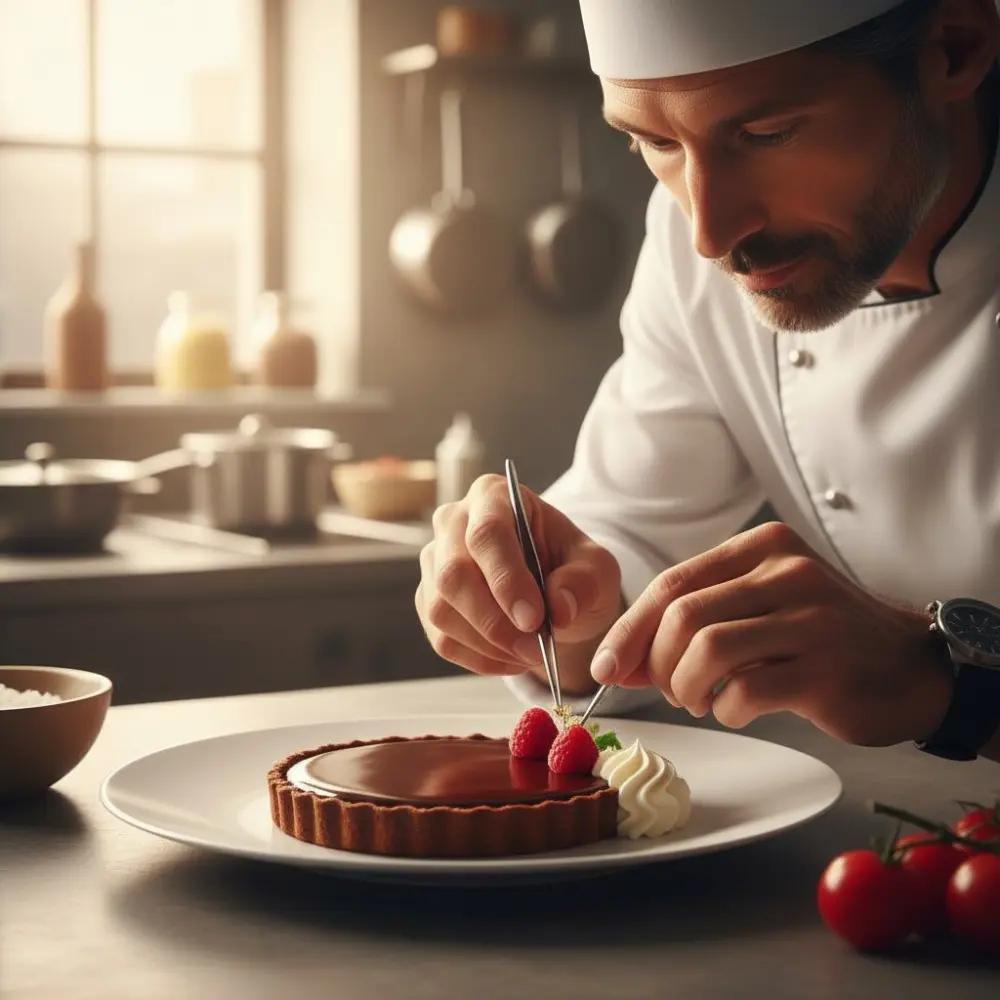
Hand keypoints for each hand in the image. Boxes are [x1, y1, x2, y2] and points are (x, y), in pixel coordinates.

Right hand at [415, 474, 623, 692]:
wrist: (555, 595)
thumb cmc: (572, 570)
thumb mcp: (596, 569)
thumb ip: (583, 582)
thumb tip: (559, 607)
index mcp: (493, 495)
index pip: (487, 534)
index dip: (506, 579)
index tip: (534, 619)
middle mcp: (452, 522)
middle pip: (453, 573)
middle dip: (494, 621)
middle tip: (535, 648)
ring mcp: (434, 562)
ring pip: (441, 610)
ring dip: (488, 644)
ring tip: (530, 653)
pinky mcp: (428, 599)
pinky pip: (442, 638)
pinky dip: (480, 658)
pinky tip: (511, 657)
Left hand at [590, 521, 953, 746]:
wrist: (911, 667)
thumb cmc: (820, 637)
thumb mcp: (760, 606)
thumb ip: (696, 621)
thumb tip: (621, 660)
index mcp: (763, 547)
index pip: (673, 583)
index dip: (629, 630)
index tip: (607, 666)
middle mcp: (786, 572)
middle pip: (682, 615)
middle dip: (654, 662)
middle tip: (662, 689)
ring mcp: (810, 618)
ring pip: (707, 650)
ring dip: (684, 688)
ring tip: (696, 701)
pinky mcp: (825, 669)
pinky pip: (744, 691)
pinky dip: (725, 710)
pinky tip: (734, 711)